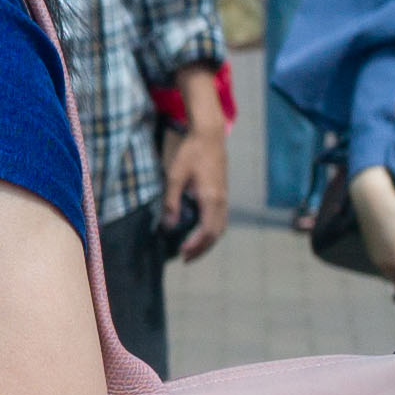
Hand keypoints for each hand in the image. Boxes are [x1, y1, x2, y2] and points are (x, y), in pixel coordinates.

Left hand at [163, 114, 230, 260]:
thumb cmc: (190, 153)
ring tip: (192, 250)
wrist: (209, 135)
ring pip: (221, 227)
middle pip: (217, 233)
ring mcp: (225, 197)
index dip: (195, 245)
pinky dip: (212, 231)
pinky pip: (221, 219)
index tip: (182, 253)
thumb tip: (169, 226)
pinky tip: (200, 233)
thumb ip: (171, 202)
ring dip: (208, 242)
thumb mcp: (174, 177)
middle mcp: (222, 201)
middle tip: (185, 259)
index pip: (207, 231)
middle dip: (202, 249)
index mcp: (211, 199)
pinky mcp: (223, 193)